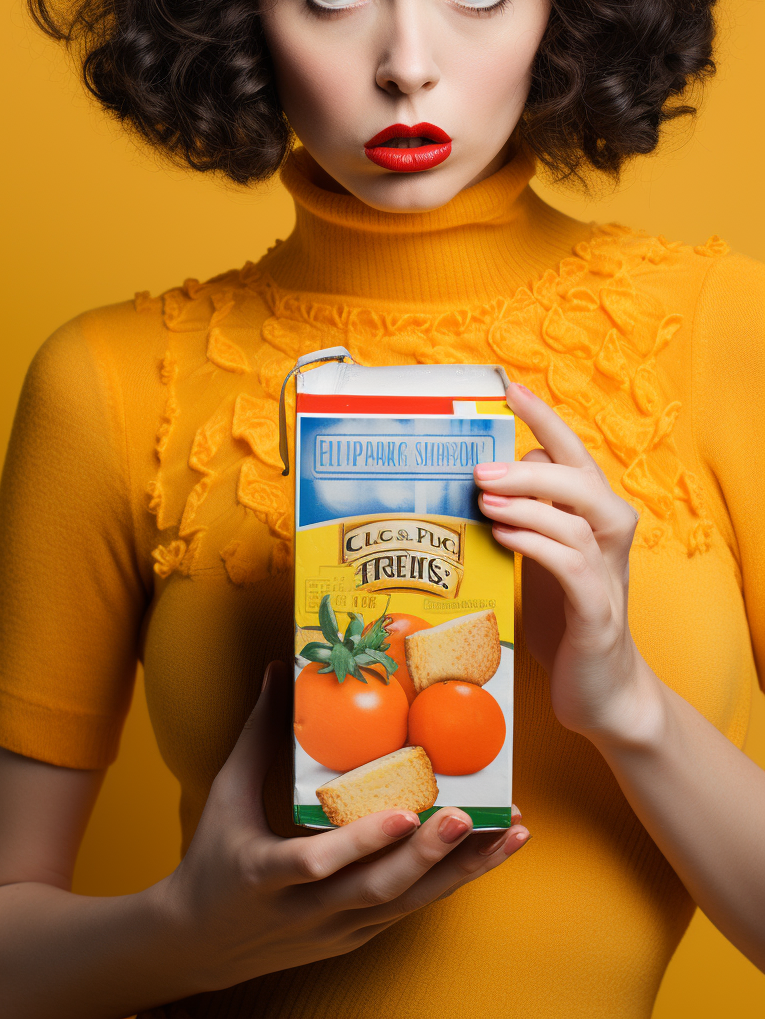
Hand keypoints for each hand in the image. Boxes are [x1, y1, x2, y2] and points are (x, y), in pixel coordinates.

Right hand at [160, 663, 529, 992]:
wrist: (198, 944)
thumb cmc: (212, 860)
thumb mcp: (226, 795)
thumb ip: (259, 734)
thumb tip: (278, 668)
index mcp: (266, 874)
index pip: (318, 863)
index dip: (363, 841)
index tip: (404, 812)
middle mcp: (307, 912)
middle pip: (376, 891)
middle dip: (428, 855)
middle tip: (471, 816)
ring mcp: (336, 931)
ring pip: (405, 904)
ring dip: (461, 871)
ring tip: (509, 834)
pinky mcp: (356, 938)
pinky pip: (409, 909)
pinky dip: (451, 881)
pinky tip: (488, 854)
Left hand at [475, 383, 659, 744]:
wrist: (603, 694)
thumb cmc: (566, 622)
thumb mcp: (542, 561)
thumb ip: (524, 521)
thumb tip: (477, 480)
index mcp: (592, 519)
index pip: (573, 456)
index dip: (545, 420)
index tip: (512, 390)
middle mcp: (607, 538)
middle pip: (582, 479)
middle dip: (532, 465)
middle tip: (481, 467)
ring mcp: (606, 575)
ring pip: (578, 519)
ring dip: (529, 503)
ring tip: (486, 498)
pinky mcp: (598, 614)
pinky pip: (573, 567)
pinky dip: (539, 545)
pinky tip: (506, 538)